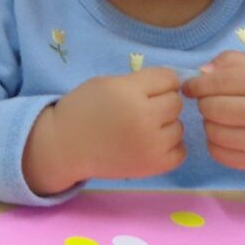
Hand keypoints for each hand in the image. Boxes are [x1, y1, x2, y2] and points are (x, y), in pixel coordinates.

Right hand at [32, 67, 185, 189]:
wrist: (64, 147)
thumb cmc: (83, 110)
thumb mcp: (106, 83)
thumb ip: (138, 82)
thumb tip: (173, 84)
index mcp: (129, 92)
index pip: (169, 78)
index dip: (159, 82)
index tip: (146, 89)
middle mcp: (144, 117)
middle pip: (176, 102)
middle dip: (161, 102)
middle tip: (140, 109)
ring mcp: (152, 144)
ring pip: (179, 126)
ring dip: (165, 126)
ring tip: (141, 129)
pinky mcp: (154, 165)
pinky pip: (180, 151)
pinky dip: (169, 147)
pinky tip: (150, 144)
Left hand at [182, 51, 244, 171]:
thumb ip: (235, 63)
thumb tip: (202, 72)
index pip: (223, 81)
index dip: (198, 84)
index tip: (188, 86)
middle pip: (215, 107)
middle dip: (204, 103)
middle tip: (209, 101)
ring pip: (214, 131)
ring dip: (208, 122)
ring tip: (220, 117)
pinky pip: (219, 153)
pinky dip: (214, 143)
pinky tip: (225, 134)